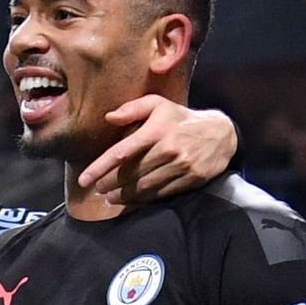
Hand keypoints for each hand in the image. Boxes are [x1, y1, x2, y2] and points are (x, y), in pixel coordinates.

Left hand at [76, 97, 237, 203]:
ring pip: (144, 187)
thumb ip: (132, 109)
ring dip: (123, 195)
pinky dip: (142, 199)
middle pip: (130, 173)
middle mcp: (168, 150)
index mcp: (156, 131)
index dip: (99, 168)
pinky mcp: (190, 179)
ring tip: (109, 198)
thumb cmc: (181, 119)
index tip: (84, 180)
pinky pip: (160, 193)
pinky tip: (130, 199)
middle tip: (97, 189)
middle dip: (109, 184)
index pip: (121, 153)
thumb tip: (109, 117)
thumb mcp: (158, 105)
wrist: (221, 134)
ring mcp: (180, 166)